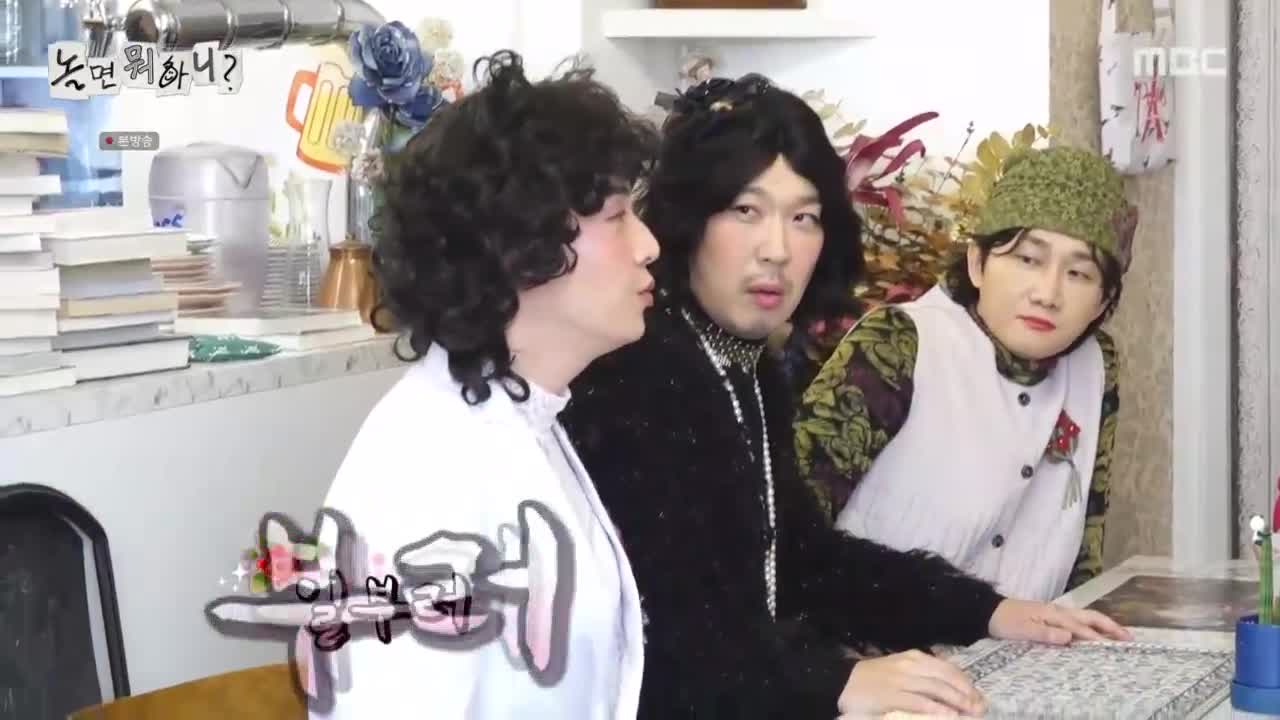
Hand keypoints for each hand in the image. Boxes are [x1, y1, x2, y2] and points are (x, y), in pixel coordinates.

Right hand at [837, 649, 985, 717]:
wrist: (843, 682)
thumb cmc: (875, 678)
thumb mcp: (901, 668)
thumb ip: (923, 673)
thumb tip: (950, 685)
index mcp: (914, 657)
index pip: (947, 667)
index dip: (965, 682)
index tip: (978, 695)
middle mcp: (910, 666)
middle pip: (945, 678)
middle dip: (966, 693)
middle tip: (980, 707)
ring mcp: (900, 680)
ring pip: (935, 689)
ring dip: (956, 701)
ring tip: (970, 713)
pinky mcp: (891, 696)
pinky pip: (918, 702)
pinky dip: (936, 709)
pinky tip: (948, 716)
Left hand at [988, 598, 1133, 644]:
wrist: (989, 611)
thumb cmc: (1005, 622)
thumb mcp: (1023, 630)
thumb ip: (1045, 634)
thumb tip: (1069, 637)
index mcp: (1053, 614)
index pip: (1080, 627)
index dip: (1097, 637)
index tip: (1114, 646)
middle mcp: (1058, 611)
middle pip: (1089, 617)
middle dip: (1110, 627)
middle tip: (1128, 638)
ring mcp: (1055, 612)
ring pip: (1085, 617)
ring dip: (1103, 625)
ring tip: (1119, 635)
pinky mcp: (1051, 616)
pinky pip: (1077, 620)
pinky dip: (1091, 625)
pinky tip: (1095, 633)